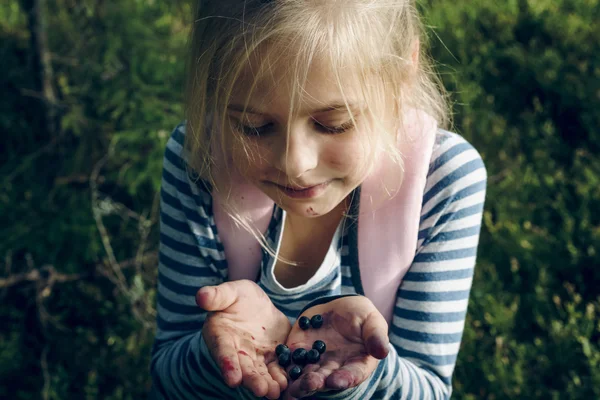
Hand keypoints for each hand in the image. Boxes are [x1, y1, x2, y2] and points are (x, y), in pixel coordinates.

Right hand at [196, 279, 290, 398]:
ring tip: (274, 392)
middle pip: (243, 368)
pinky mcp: (271, 358)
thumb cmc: (239, 296)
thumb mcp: (231, 291)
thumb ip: (217, 295)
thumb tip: (201, 296)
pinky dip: (280, 377)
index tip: (233, 379)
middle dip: (251, 380)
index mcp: (221, 336)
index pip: (223, 351)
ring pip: (259, 373)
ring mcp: (254, 357)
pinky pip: (275, 369)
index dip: (228, 364)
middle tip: (260, 390)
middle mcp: (236, 351)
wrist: (258, 303)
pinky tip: (286, 384)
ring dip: (266, 383)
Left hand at [281, 296, 388, 398]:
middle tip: (311, 384)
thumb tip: (382, 351)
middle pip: (327, 379)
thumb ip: (375, 335)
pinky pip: (290, 362)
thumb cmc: (360, 315)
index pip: (353, 374)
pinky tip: (278, 373)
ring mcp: (316, 362)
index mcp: (357, 363)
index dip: (346, 378)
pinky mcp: (298, 353)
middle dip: (318, 382)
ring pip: (307, 376)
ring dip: (299, 382)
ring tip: (293, 386)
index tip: (338, 381)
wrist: (337, 307)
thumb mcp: (371, 320)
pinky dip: (284, 369)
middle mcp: (336, 368)